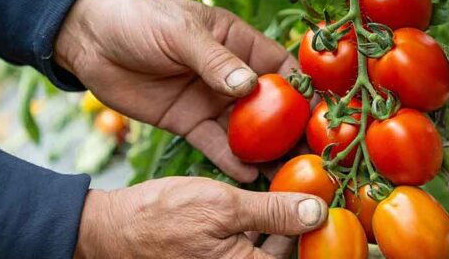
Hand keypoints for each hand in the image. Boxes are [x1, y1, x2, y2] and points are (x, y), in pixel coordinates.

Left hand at [56, 0, 296, 181]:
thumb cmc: (139, 20)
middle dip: (291, 130)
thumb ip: (215, 61)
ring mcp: (212, 101)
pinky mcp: (189, 122)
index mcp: (239, 43)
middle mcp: (232, 76)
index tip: (321, 115)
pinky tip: (249, 176)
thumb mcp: (179, 34)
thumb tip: (250, 88)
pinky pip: (216, 144)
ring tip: (286, 174)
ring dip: (267, 152)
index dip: (304, 90)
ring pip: (248, 131)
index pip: (281, 69)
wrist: (88, 39)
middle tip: (310, 156)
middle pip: (271, 107)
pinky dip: (233, 160)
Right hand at [74, 177, 327, 258]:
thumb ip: (274, 212)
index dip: (317, 240)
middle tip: (320, 199)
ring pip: (270, 251)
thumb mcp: (225, 206)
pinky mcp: (219, 258)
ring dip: (286, 226)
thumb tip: (318, 211)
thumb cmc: (163, 217)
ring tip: (300, 196)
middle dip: (303, 230)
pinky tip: (270, 202)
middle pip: (285, 255)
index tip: (333, 213)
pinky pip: (252, 248)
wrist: (114, 228)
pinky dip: (265, 229)